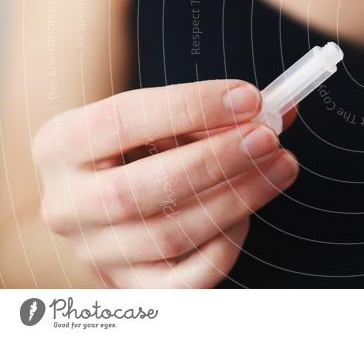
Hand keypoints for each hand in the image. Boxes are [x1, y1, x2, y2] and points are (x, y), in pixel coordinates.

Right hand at [33, 80, 298, 287]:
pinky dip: (225, 245)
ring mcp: (95, 253)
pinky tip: (247, 213)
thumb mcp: (162, 118)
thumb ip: (214, 111)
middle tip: (268, 137)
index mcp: (61, 144)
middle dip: (218, 159)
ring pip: (171, 234)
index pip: (122, 120)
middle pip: (144, 187)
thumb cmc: (142, 148)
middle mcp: (66, 204)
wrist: (107, 201)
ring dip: (238, 197)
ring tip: (280, 166)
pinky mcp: (129, 287)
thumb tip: (278, 110)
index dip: (192, 107)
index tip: (250, 98)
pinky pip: (186, 279)